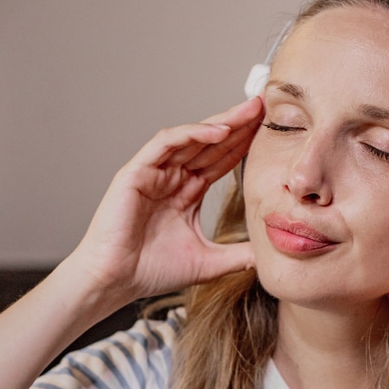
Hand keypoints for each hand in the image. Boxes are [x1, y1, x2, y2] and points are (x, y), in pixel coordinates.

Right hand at [68, 98, 263, 302]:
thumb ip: (238, 255)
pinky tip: (218, 131)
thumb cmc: (150, 271)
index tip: (272, 132)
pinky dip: (191, 134)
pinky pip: (165, 143)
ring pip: (190, 137)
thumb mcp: (208, 263)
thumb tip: (269, 256)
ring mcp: (153, 172)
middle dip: (238, 124)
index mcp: (186, 192)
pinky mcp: (136, 172)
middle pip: (209, 143)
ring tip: (249, 112)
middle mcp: (170, 177)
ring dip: (220, 122)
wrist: (115, 282)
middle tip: (266, 107)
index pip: (220, 160)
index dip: (245, 144)